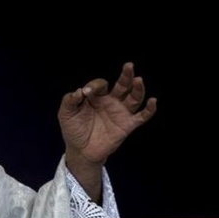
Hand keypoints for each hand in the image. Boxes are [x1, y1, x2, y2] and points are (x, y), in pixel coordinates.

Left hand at [59, 62, 156, 179]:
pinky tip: (153, 101)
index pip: (101, 84)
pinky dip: (149, 109)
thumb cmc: (73, 130)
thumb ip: (69, 100)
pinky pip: (142, 116)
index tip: (86, 92)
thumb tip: (80, 91)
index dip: (95, 85)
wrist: (81, 151)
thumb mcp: (65, 113)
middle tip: (129, 66)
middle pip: (122, 85)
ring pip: (134, 98)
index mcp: (96, 96)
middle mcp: (111, 101)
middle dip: (126, 75)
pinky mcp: (127, 125)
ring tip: (138, 80)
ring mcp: (120, 113)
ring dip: (138, 89)